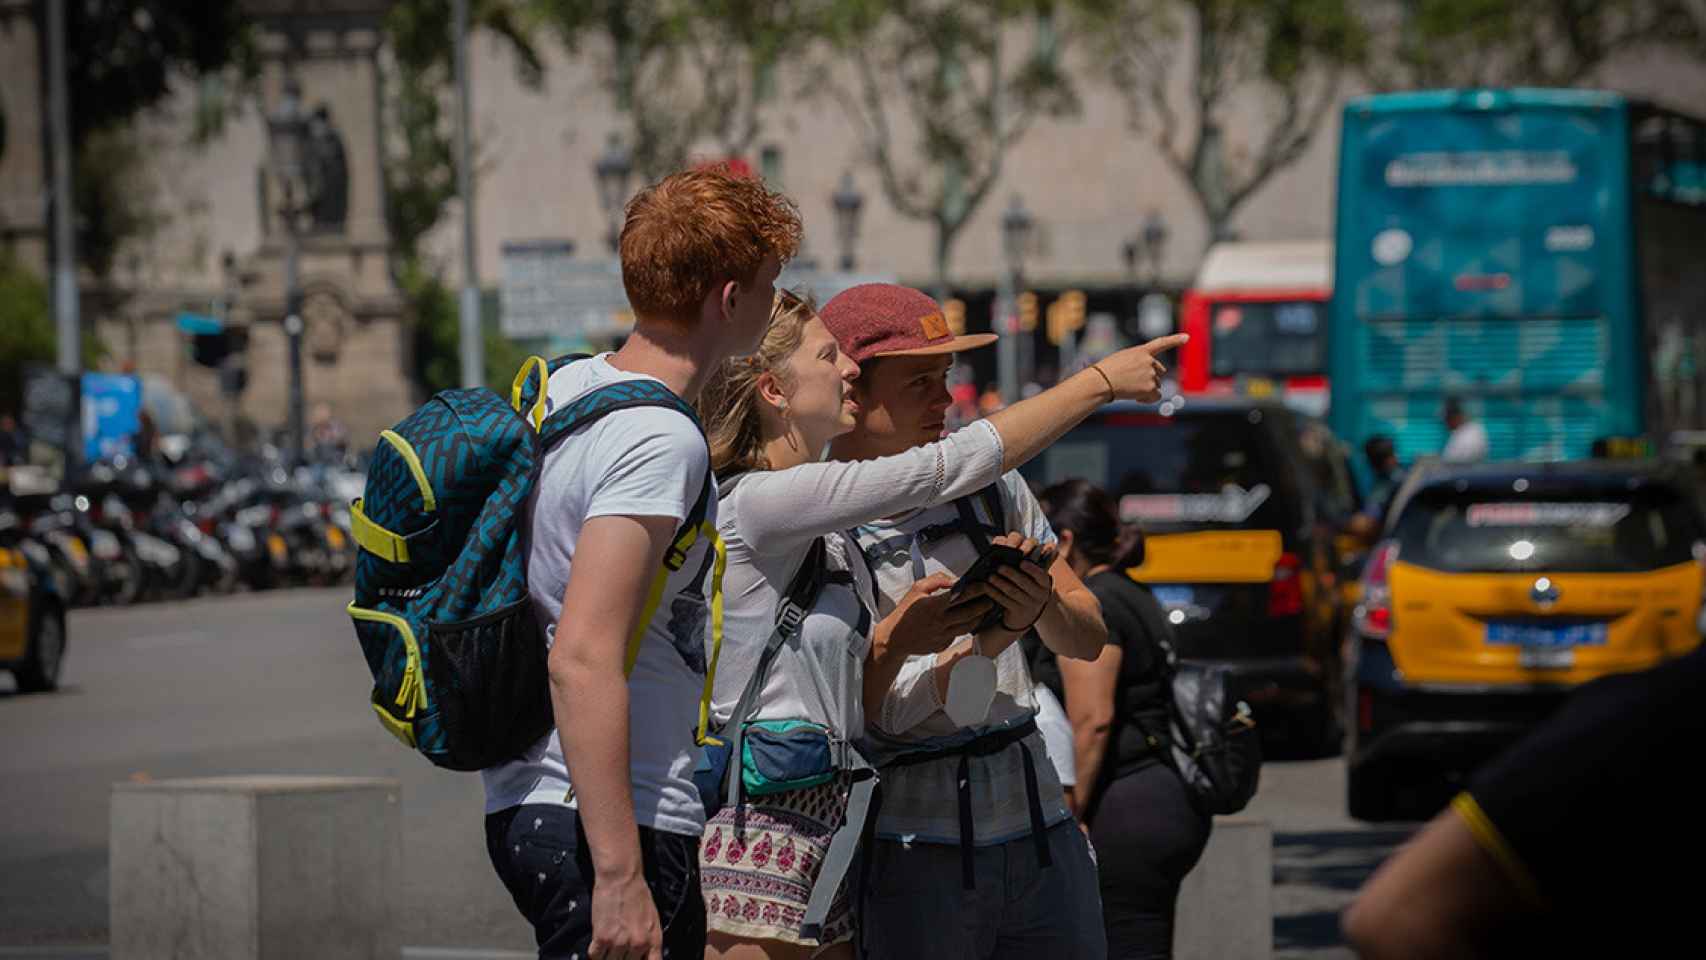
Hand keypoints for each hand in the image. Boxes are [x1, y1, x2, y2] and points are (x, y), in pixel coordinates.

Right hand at [588, 870, 661, 959]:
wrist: (621, 877)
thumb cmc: (637, 894)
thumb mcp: (652, 919)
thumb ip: (649, 940)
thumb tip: (643, 955)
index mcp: (653, 940)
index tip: (631, 958)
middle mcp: (638, 944)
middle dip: (622, 958)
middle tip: (617, 947)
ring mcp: (620, 942)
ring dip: (608, 956)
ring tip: (608, 944)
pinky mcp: (602, 938)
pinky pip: (595, 956)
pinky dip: (595, 953)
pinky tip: (598, 943)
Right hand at [877, 572, 992, 657]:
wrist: (894, 638)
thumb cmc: (905, 612)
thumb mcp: (917, 589)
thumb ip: (937, 580)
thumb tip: (955, 580)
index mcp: (933, 606)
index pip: (960, 596)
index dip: (975, 590)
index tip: (984, 585)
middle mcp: (939, 622)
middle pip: (969, 613)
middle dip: (983, 605)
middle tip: (991, 599)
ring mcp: (941, 636)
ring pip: (967, 627)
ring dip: (978, 618)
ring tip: (984, 610)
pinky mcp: (941, 645)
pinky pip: (957, 636)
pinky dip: (964, 628)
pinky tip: (969, 622)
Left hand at [981, 533, 1053, 632]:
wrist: (1027, 613)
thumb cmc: (1028, 587)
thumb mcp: (1034, 576)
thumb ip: (1034, 559)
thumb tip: (1036, 543)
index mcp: (1044, 582)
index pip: (1041, 575)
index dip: (1032, 569)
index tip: (1022, 562)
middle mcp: (1039, 594)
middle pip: (1024, 583)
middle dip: (1011, 574)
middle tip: (999, 567)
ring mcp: (1029, 605)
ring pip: (1013, 592)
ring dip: (1000, 583)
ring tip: (990, 576)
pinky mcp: (1018, 612)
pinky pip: (1005, 601)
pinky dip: (995, 593)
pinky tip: (987, 587)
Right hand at [1089, 333, 1189, 402]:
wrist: (1102, 381)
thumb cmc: (1106, 372)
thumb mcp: (1122, 361)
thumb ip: (1138, 365)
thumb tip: (1152, 385)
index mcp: (1141, 351)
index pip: (1161, 343)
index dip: (1175, 340)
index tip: (1187, 337)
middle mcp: (1149, 361)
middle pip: (1159, 371)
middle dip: (1150, 378)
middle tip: (1133, 383)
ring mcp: (1151, 374)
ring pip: (1156, 385)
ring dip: (1146, 389)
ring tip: (1128, 388)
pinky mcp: (1150, 387)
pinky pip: (1156, 396)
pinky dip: (1148, 399)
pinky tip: (1136, 398)